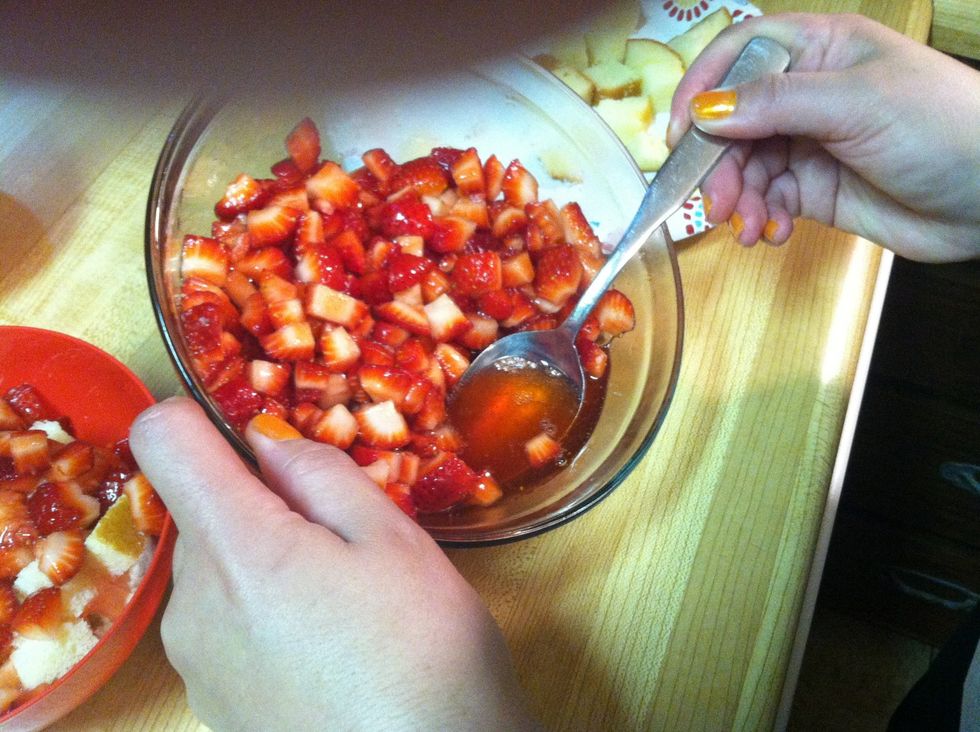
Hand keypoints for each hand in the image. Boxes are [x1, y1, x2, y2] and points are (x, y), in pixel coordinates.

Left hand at [129, 397, 535, 730]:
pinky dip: (264, 613)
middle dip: (262, 504)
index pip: (163, 439)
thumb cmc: (423, 653)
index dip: (200, 416)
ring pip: (218, 568)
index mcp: (236, 548)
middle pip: (201, 511)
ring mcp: (195, 660)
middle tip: (342, 538)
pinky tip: (326, 648)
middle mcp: (192, 604)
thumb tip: (265, 440)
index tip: (255, 436)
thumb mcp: (392, 538)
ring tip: (343, 601)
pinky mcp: (211, 700)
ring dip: (266, 561)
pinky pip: (224, 624)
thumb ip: (319, 472)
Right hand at [666, 13, 979, 261]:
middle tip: (717, 202)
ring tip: (750, 227)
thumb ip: (775, 103)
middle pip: (734, 121)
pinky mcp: (815, 189)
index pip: (741, 53)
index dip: (704, 86)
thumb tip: (704, 111)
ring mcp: (811, 143)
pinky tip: (773, 234)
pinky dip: (762, 219)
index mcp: (821, 50)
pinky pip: (768, 201)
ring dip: (739, 199)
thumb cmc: (941, 126)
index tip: (681, 132)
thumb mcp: (856, 102)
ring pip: (746, 167)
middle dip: (719, 163)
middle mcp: (809, 93)